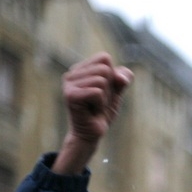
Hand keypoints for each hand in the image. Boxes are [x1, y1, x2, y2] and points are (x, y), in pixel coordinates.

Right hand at [54, 53, 132, 174]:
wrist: (92, 133)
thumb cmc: (102, 111)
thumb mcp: (117, 91)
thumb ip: (123, 78)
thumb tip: (120, 77)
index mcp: (81, 68)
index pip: (104, 58)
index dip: (112, 76)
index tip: (104, 91)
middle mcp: (72, 73)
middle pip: (105, 69)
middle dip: (109, 88)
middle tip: (99, 101)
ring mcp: (69, 83)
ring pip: (102, 81)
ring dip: (104, 98)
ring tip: (95, 106)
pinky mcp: (70, 95)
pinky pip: (97, 92)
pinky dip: (100, 104)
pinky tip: (91, 111)